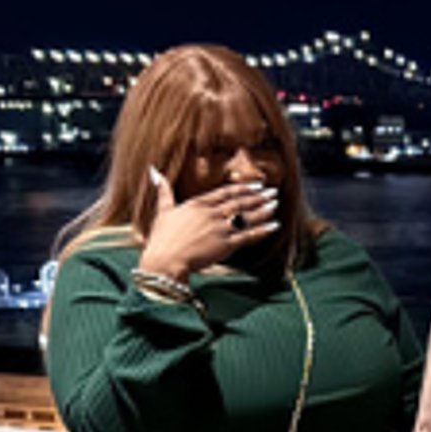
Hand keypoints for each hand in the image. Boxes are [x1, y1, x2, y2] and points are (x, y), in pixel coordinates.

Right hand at [138, 167, 278, 280]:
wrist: (164, 260)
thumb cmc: (161, 239)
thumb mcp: (163, 211)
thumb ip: (163, 190)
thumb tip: (154, 171)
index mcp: (197, 204)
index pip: (225, 192)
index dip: (243, 188)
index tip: (256, 184)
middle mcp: (211, 213)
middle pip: (239, 202)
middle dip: (258, 197)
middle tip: (273, 192)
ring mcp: (219, 228)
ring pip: (246, 216)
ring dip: (263, 209)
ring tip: (276, 204)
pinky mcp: (225, 244)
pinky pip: (248, 236)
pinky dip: (263, 230)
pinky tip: (274, 225)